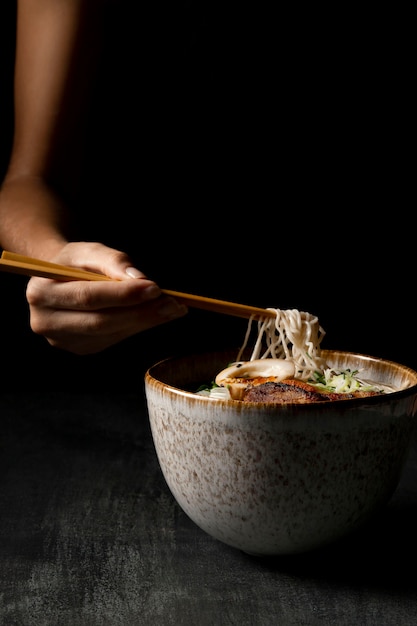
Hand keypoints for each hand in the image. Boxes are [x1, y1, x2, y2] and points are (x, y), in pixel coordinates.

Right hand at [25, 241, 187, 353]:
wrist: (59, 280)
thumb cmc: (74, 262)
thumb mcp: (90, 251)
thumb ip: (113, 261)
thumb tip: (140, 279)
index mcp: (41, 293)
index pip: (87, 296)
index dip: (123, 294)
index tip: (154, 287)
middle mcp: (45, 322)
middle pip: (100, 321)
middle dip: (140, 312)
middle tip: (172, 303)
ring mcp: (62, 341)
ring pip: (111, 333)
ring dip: (145, 321)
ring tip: (173, 308)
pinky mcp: (81, 348)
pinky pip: (114, 339)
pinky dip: (138, 327)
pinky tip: (156, 315)